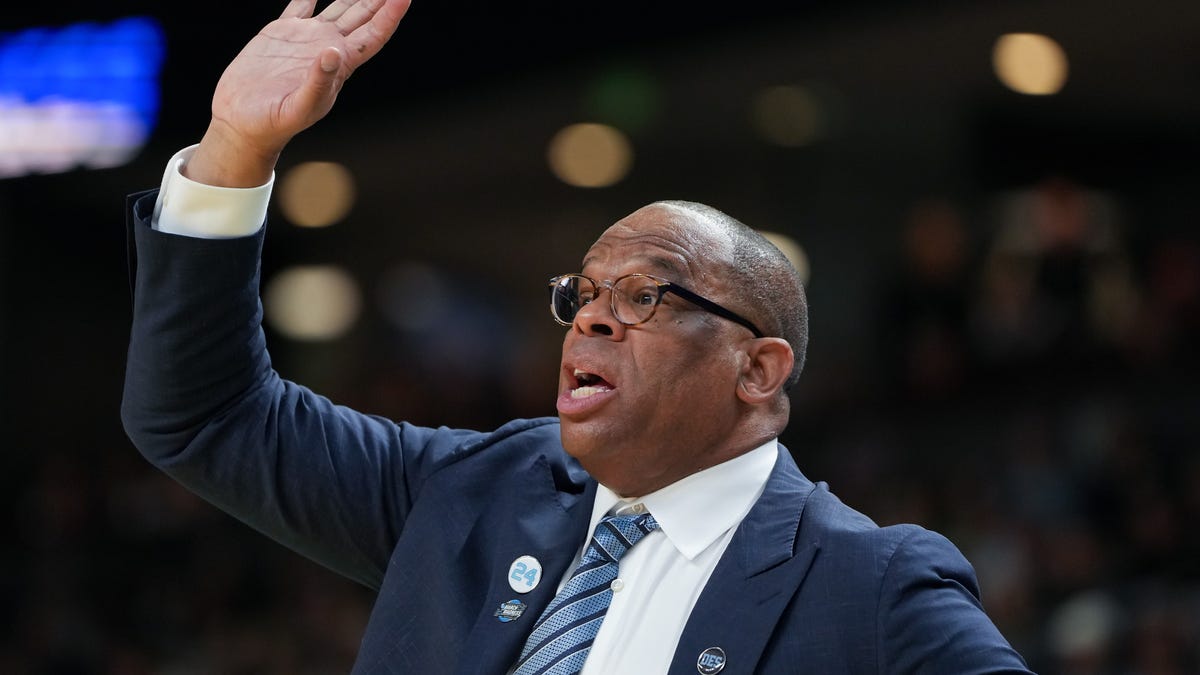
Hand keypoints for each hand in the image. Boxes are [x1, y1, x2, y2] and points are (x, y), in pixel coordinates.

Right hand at [186, 0, 411, 186]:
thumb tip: (333, 52)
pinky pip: (301, 4)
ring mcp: (305, 38)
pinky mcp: (281, 32)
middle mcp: (327, 47)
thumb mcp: (300, 108)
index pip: (373, 36)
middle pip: (362, 17)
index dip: (390, 16)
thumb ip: (319, 83)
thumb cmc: (274, 123)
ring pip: (338, 7)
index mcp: (340, 66)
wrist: (244, 122)